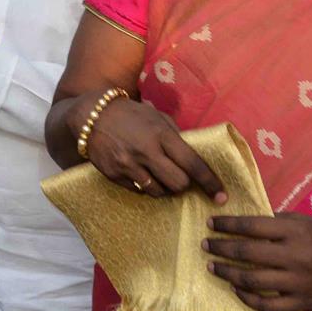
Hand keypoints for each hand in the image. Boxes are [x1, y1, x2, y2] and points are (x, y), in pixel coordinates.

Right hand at [70, 92, 226, 202]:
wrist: (90, 116)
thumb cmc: (129, 114)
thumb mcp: (156, 117)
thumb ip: (175, 136)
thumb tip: (195, 157)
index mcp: (161, 135)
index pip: (193, 164)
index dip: (210, 183)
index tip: (221, 196)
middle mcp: (146, 152)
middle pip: (179, 184)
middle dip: (184, 185)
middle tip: (181, 179)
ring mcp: (128, 165)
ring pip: (159, 192)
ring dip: (164, 188)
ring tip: (159, 176)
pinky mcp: (114, 174)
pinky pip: (138, 190)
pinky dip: (144, 185)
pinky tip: (139, 173)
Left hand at [205, 213, 311, 310]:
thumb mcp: (306, 223)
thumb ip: (276, 222)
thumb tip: (244, 221)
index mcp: (295, 232)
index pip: (251, 225)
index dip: (226, 224)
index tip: (210, 224)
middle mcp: (294, 256)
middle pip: (246, 253)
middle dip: (219, 248)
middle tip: (204, 245)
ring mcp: (298, 283)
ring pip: (251, 281)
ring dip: (226, 273)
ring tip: (212, 267)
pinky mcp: (303, 303)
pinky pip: (267, 306)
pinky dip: (247, 299)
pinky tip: (236, 290)